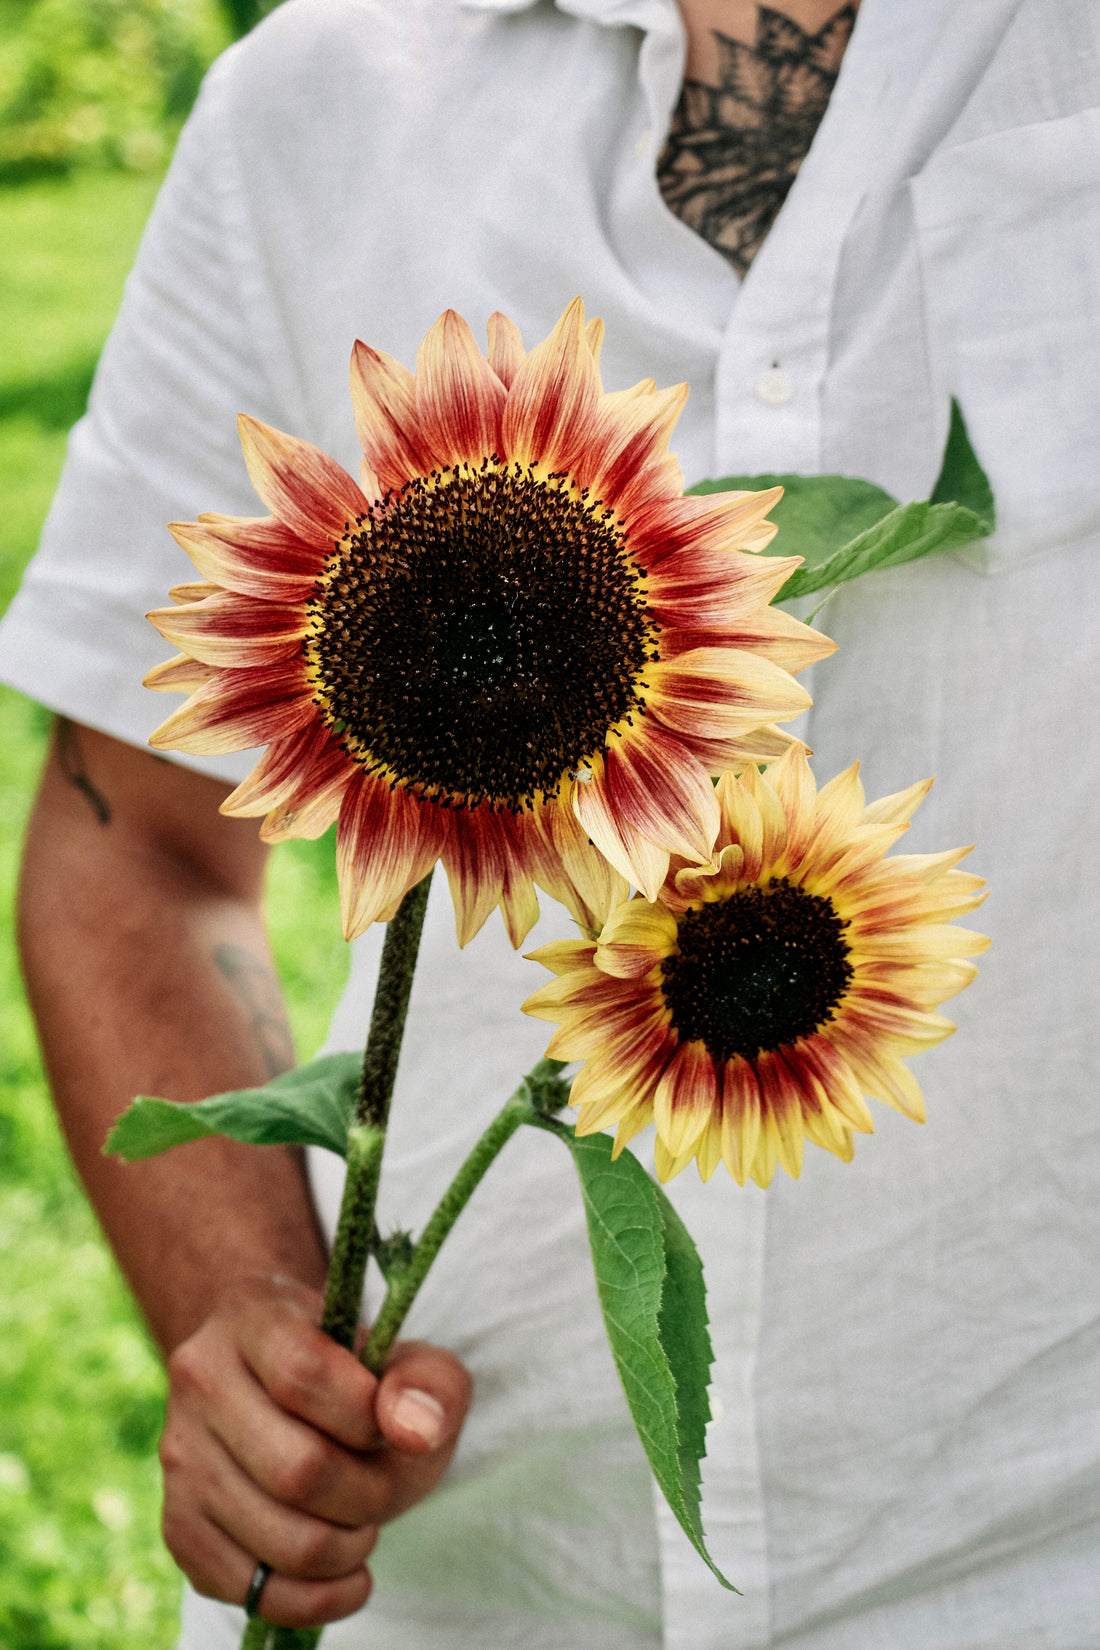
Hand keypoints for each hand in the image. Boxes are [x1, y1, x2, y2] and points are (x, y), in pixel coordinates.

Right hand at [159, 1274, 471, 1628]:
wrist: (288, 1392)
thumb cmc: (359, 1379)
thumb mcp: (409, 1360)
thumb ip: (430, 1383)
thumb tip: (414, 1431)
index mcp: (254, 1316)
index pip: (305, 1375)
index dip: (365, 1418)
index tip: (386, 1428)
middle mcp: (201, 1378)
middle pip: (297, 1469)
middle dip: (366, 1496)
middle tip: (382, 1490)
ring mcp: (181, 1454)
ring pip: (277, 1536)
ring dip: (345, 1550)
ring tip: (361, 1528)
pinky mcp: (177, 1522)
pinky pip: (246, 1586)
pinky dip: (312, 1596)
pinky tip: (341, 1572)